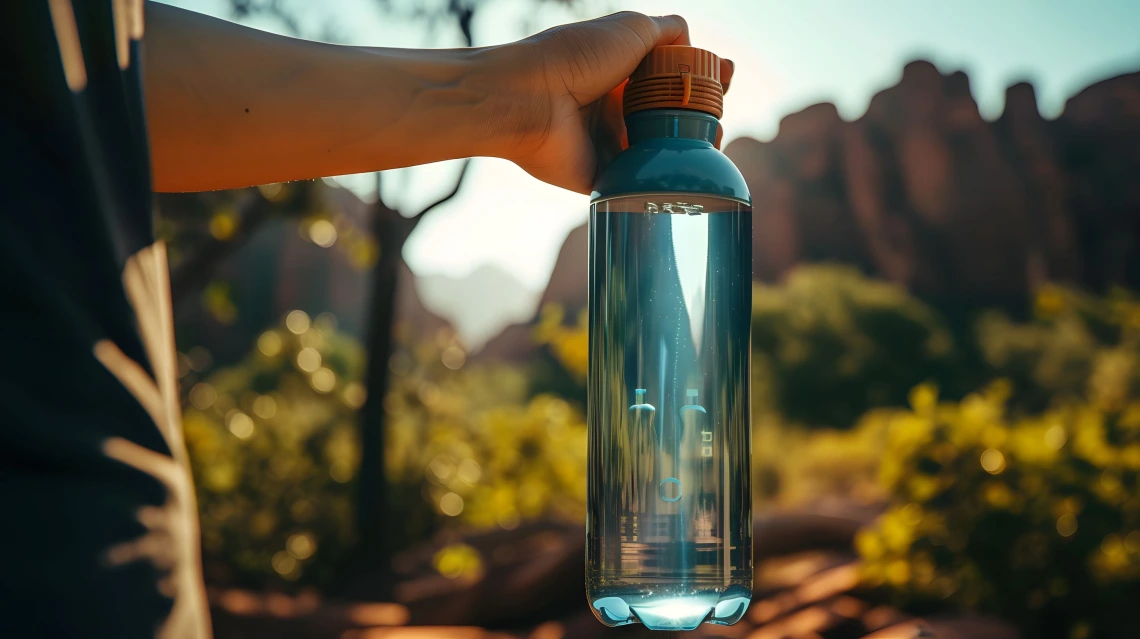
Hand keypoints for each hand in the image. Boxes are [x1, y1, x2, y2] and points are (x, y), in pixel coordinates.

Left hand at [491, 12, 734, 194]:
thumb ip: (666, 31)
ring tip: (713, 145)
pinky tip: (688, 176)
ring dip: (688, 150)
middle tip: (720, 118)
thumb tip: (690, 39)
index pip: (670, 76)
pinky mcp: (600, 178)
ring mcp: (608, 144)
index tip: (724, 78)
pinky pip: (637, 183)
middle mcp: (614, 107)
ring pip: (658, 152)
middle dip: (702, 117)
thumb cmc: (575, 57)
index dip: (700, 78)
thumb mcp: (630, 28)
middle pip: (669, 115)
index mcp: (620, 71)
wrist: (530, 99)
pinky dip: (662, 181)